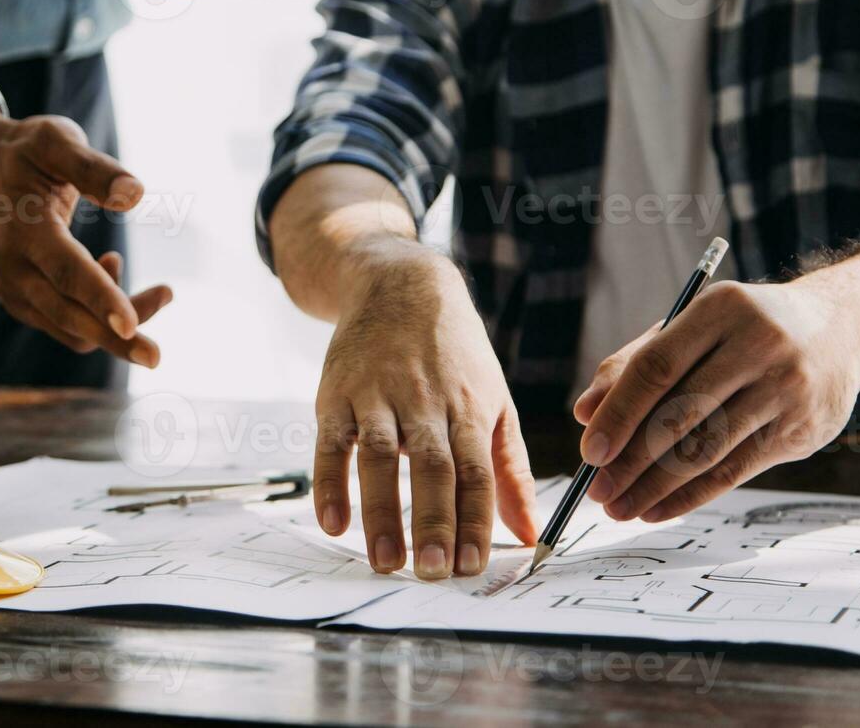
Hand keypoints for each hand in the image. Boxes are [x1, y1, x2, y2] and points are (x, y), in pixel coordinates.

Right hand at [0, 91, 172, 366]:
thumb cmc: (25, 154)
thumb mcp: (55, 142)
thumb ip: (93, 167)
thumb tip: (135, 195)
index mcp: (22, 230)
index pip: (66, 272)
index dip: (101, 298)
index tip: (132, 325)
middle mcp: (12, 269)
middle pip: (70, 319)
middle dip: (116, 340)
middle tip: (158, 357)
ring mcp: (14, 292)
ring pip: (74, 330)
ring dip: (119, 326)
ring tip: (162, 292)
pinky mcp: (23, 303)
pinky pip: (69, 326)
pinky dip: (101, 315)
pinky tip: (111, 268)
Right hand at [312, 241, 539, 578]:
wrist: (399, 285)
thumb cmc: (453, 354)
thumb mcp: (492, 400)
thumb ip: (508, 468)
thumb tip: (529, 532)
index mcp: (468, 406)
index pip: (476, 471)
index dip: (475, 520)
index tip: (474, 566)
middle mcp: (425, 400)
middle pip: (433, 467)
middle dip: (434, 522)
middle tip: (434, 573)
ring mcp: (378, 395)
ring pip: (381, 457)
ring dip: (383, 512)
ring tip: (386, 561)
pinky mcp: (336, 393)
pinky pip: (331, 442)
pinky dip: (329, 482)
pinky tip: (332, 522)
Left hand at [573, 279, 859, 522]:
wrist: (840, 328)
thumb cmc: (741, 330)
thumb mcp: (690, 327)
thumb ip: (633, 363)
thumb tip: (585, 413)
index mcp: (719, 309)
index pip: (656, 367)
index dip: (619, 413)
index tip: (589, 451)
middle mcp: (759, 345)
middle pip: (681, 413)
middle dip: (632, 460)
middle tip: (597, 491)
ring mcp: (786, 388)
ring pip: (708, 448)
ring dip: (656, 486)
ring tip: (620, 508)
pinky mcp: (803, 428)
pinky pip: (736, 469)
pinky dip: (691, 495)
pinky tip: (658, 509)